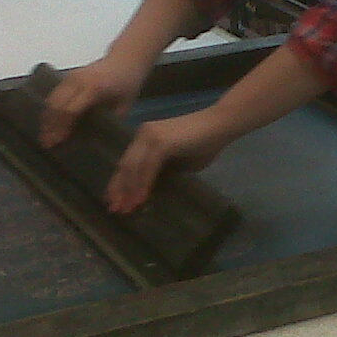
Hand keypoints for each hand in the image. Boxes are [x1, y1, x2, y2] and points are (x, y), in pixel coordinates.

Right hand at [39, 55, 151, 148]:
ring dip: (47, 118)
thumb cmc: (128, 84)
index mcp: (95, 88)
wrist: (125, 59)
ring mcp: (72, 76)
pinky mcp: (69, 76)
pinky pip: (54, 93)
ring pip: (52, 99)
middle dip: (50, 125)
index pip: (71, 110)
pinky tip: (48, 122)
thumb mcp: (124, 106)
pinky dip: (50, 109)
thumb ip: (110, 122)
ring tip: (44, 136)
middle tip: (47, 143)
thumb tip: (95, 141)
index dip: (62, 127)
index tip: (58, 141)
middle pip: (57, 105)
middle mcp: (80, 81)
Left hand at [106, 108, 232, 213]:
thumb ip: (163, 171)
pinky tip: (140, 200)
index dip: (119, 183)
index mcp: (145, 137)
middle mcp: (143, 134)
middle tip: (115, 209)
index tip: (115, 201)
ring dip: (129, 190)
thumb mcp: (178, 162)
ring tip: (126, 209)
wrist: (221, 126)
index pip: (127, 162)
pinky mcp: (161, 142)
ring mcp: (150, 136)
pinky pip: (147, 168)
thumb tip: (151, 190)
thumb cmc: (205, 143)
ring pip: (133, 168)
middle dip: (119, 189)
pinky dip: (142, 185)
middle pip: (125, 166)